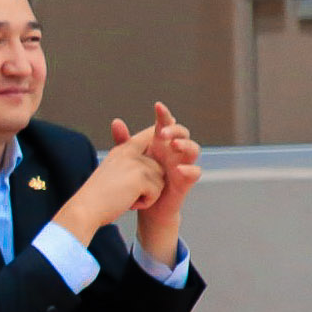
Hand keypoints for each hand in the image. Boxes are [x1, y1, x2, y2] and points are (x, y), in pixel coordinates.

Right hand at [50, 120, 162, 246]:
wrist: (85, 208)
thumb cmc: (97, 196)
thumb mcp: (112, 172)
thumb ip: (130, 163)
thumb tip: (153, 164)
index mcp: (122, 151)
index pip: (147, 136)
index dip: (157, 134)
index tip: (169, 122)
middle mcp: (129, 153)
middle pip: (158, 166)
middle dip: (151, 184)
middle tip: (128, 192)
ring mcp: (135, 164)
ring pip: (160, 180)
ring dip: (148, 194)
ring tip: (127, 197)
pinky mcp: (141, 177)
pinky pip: (157, 192)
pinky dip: (146, 202)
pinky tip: (129, 202)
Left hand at [134, 102, 200, 266]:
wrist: (146, 205)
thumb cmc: (140, 178)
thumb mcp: (130, 158)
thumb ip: (124, 141)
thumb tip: (116, 122)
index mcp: (161, 143)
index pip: (165, 124)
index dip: (164, 115)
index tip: (157, 106)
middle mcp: (174, 151)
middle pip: (183, 133)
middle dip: (175, 129)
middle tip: (163, 132)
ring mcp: (183, 164)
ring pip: (193, 149)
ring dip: (186, 145)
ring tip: (175, 144)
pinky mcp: (186, 181)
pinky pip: (195, 172)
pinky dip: (189, 169)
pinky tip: (179, 169)